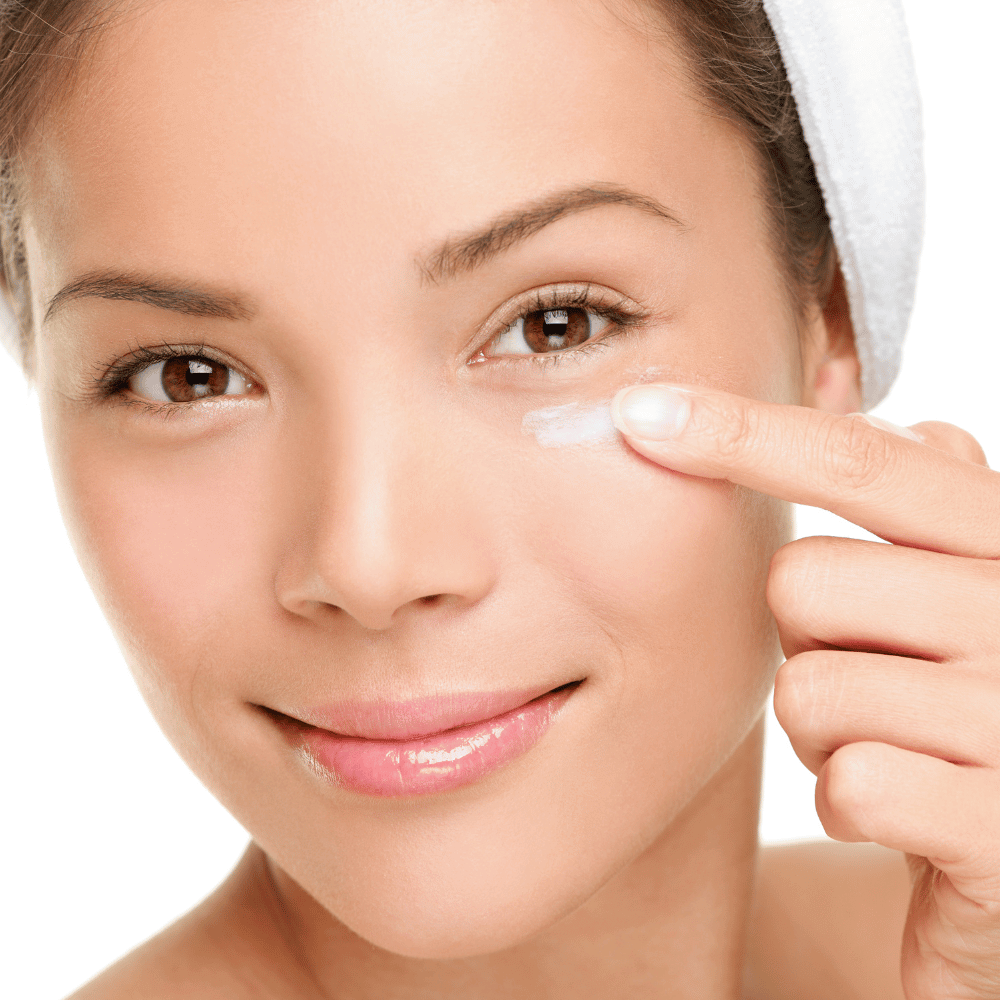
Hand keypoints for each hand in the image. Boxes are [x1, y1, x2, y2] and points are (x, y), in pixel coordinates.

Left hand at [612, 383, 999, 999]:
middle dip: (802, 640)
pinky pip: (850, 785)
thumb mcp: (967, 601)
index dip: (742, 432)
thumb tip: (911, 426)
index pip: (861, 463)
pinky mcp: (999, 826)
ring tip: (885, 747)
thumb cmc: (963, 710)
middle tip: (867, 680)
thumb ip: (943, 513)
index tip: (638, 411)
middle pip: (800, 583)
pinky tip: (899, 816)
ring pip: (808, 690)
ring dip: (818, 733)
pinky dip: (849, 805)